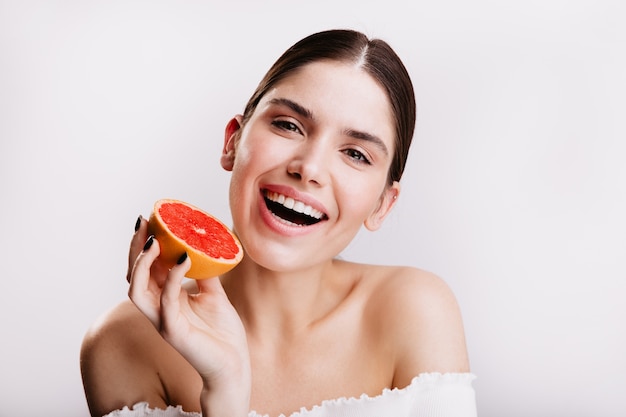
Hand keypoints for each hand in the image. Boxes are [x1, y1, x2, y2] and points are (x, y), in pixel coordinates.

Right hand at [127, 224, 250, 414]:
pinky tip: (184, 260)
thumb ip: (205, 273)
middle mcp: (158, 308)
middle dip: (135, 248)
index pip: (146, 268)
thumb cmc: (222, 332)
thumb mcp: (214, 293)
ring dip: (141, 263)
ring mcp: (162, 320)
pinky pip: (166, 301)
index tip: (150, 219)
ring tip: (155, 241)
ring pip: (136, 290)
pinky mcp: (173, 331)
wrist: (234, 362)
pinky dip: (172, 278)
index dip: (144, 244)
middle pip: (133, 275)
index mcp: (165, 298)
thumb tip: (204, 247)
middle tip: (144, 223)